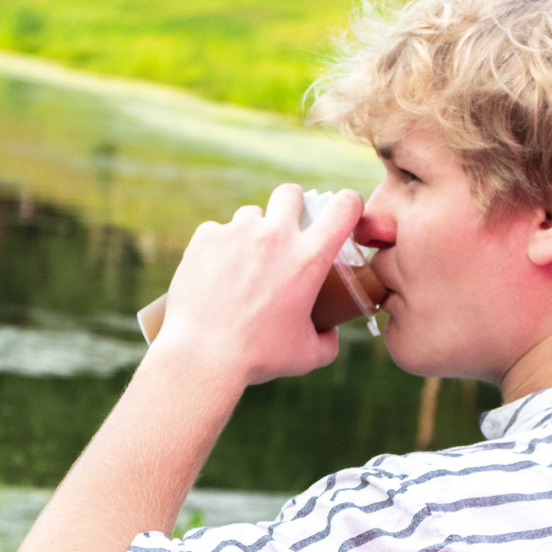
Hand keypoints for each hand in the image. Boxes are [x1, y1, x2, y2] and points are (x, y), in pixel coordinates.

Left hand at [149, 184, 363, 387]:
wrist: (202, 357)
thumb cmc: (257, 358)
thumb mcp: (307, 356)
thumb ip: (328, 339)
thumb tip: (332, 330)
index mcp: (309, 258)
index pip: (345, 206)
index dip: (349, 204)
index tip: (343, 213)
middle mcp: (275, 235)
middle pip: (290, 193)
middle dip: (291, 207)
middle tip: (285, 233)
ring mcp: (237, 232)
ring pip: (251, 214)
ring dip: (252, 232)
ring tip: (244, 265)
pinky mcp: (205, 237)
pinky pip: (217, 231)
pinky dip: (219, 247)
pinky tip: (215, 274)